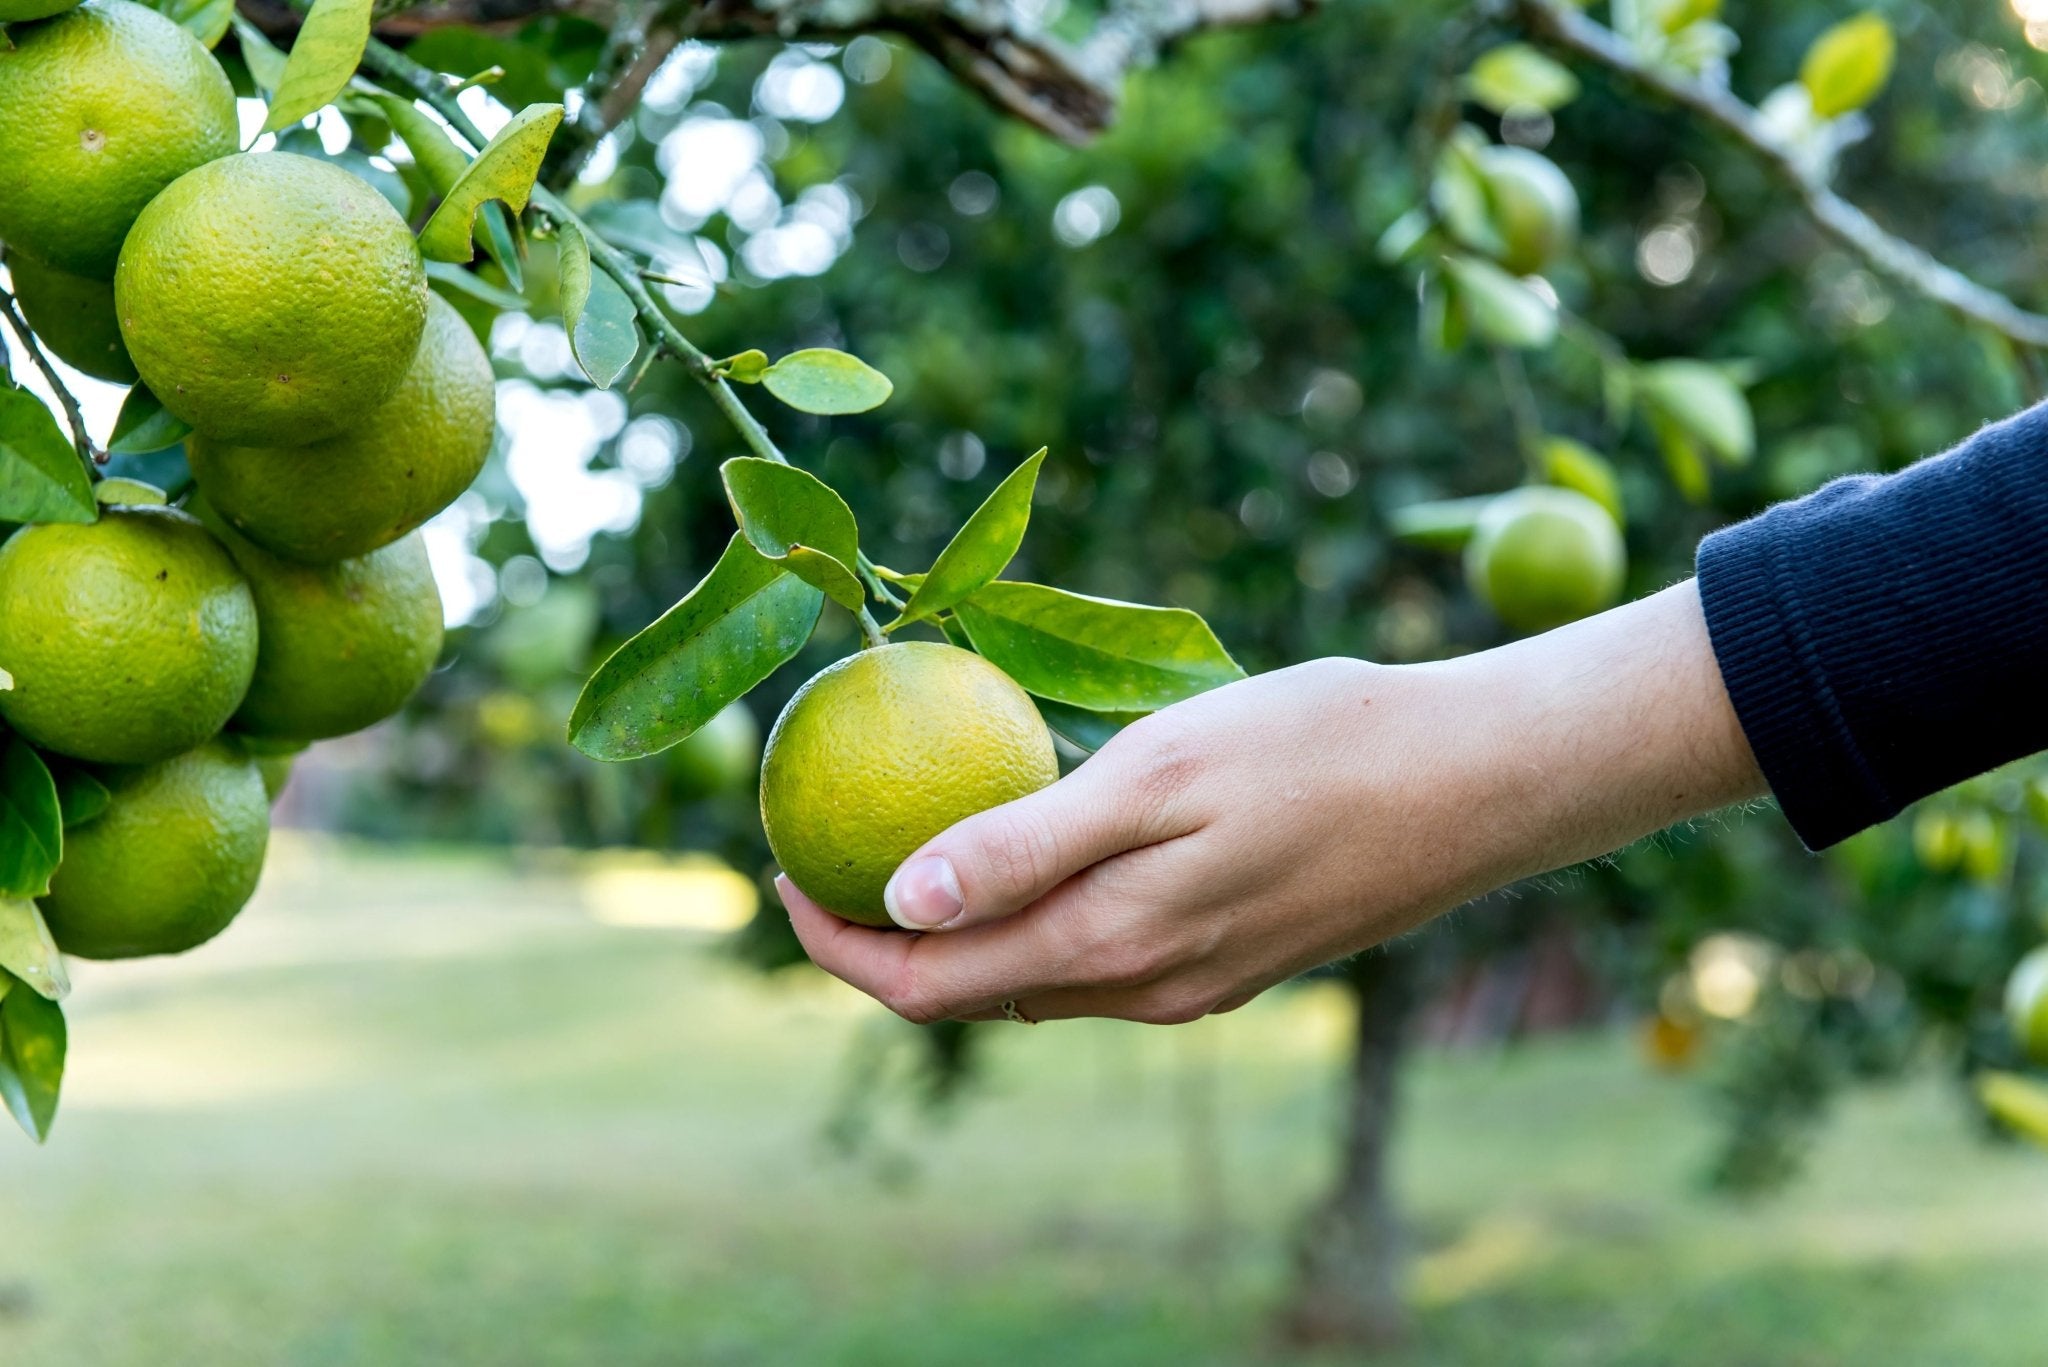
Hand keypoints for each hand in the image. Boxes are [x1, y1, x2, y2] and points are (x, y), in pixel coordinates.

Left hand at [779, 580, 1765, 1023]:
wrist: (1483, 778)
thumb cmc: (1321, 746)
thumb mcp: (1161, 771)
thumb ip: (1027, 846)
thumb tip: (896, 905)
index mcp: (1111, 948)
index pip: (925, 985)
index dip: (832, 940)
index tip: (779, 864)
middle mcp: (1144, 989)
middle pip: (968, 996)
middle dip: (876, 942)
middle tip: (822, 848)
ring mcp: (1194, 984)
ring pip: (1033, 981)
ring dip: (955, 932)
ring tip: (909, 841)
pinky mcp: (1235, 959)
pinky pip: (1098, 960)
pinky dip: (1034, 918)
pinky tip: (1033, 847)